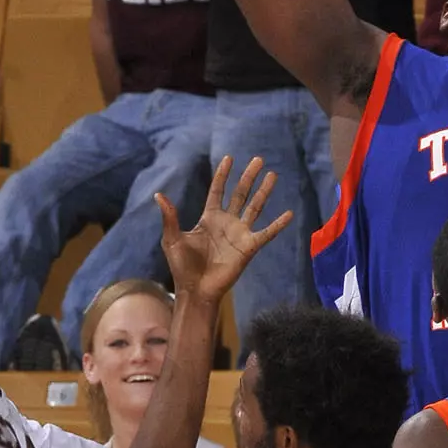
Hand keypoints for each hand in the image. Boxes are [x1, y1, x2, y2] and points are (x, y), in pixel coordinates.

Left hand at [159, 155, 292, 304]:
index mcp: (209, 218)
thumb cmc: (182, 266)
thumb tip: (159, 195)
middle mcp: (227, 222)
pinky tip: (289, 213)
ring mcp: (240, 233)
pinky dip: (278, 224)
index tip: (229, 158)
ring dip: (264, 191)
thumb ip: (170, 217)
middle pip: (240, 194)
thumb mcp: (172, 239)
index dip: (223, 175)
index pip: (218, 191)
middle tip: (258, 159)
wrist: (196, 289)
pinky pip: (266, 233)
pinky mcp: (249, 247)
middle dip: (249, 177)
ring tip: (273, 175)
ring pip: (255, 207)